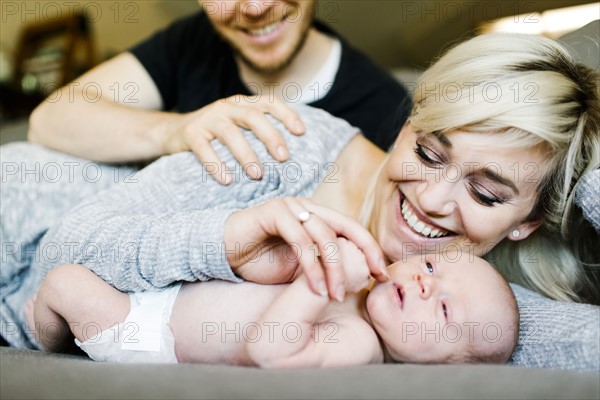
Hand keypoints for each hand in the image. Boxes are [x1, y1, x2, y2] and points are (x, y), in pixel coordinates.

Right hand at [163, 95, 304, 183]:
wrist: (174, 131)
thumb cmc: (218, 135)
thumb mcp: (240, 126)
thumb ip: (260, 132)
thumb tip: (294, 157)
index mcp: (244, 103)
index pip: (269, 102)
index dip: (287, 114)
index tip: (301, 132)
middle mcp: (227, 106)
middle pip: (252, 116)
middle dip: (270, 136)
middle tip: (284, 158)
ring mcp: (208, 118)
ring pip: (230, 133)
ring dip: (246, 154)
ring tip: (258, 175)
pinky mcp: (191, 133)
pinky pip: (204, 150)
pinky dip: (216, 165)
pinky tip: (227, 180)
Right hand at [225, 197, 387, 299]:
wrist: (225, 253)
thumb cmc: (262, 262)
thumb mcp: (300, 269)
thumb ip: (324, 268)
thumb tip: (357, 282)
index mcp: (318, 217)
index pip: (353, 230)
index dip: (371, 250)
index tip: (382, 275)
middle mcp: (308, 208)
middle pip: (346, 228)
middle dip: (363, 255)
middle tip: (371, 282)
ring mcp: (291, 207)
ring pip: (325, 235)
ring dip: (335, 268)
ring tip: (337, 295)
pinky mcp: (274, 213)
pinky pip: (301, 240)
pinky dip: (311, 266)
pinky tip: (316, 288)